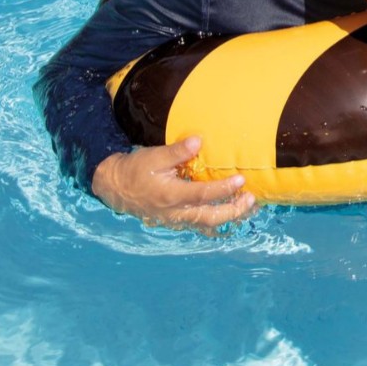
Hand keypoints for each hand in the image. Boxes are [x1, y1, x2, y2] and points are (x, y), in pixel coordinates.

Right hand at [91, 137, 256, 232]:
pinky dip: (216, 218)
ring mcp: (175, 219)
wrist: (115, 188)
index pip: (202, 195)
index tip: (241, 180)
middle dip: (232, 210)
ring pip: (206, 223)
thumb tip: (198, 141)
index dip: (223, 189)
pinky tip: (230, 211)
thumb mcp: (153, 157)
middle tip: (251, 200)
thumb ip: (176, 151)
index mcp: (170, 195)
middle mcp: (174, 212)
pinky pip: (199, 223)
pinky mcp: (175, 220)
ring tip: (247, 206)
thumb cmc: (135, 170)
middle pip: (209, 217)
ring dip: (228, 216)